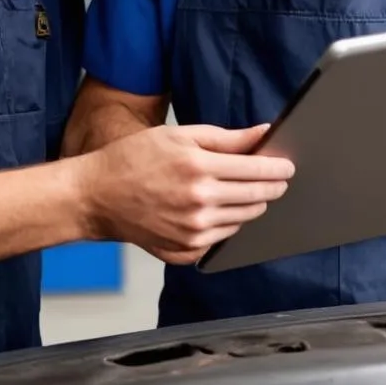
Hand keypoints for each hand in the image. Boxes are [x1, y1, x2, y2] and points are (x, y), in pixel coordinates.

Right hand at [76, 124, 294, 264]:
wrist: (97, 196)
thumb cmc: (134, 158)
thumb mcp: (179, 136)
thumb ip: (226, 138)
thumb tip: (263, 133)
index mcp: (199, 168)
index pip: (257, 170)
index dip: (278, 167)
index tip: (288, 165)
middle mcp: (199, 203)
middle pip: (257, 197)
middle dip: (271, 186)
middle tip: (275, 177)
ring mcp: (193, 231)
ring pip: (244, 220)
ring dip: (251, 205)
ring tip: (241, 190)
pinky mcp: (186, 251)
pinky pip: (223, 239)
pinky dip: (226, 224)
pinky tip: (216, 209)